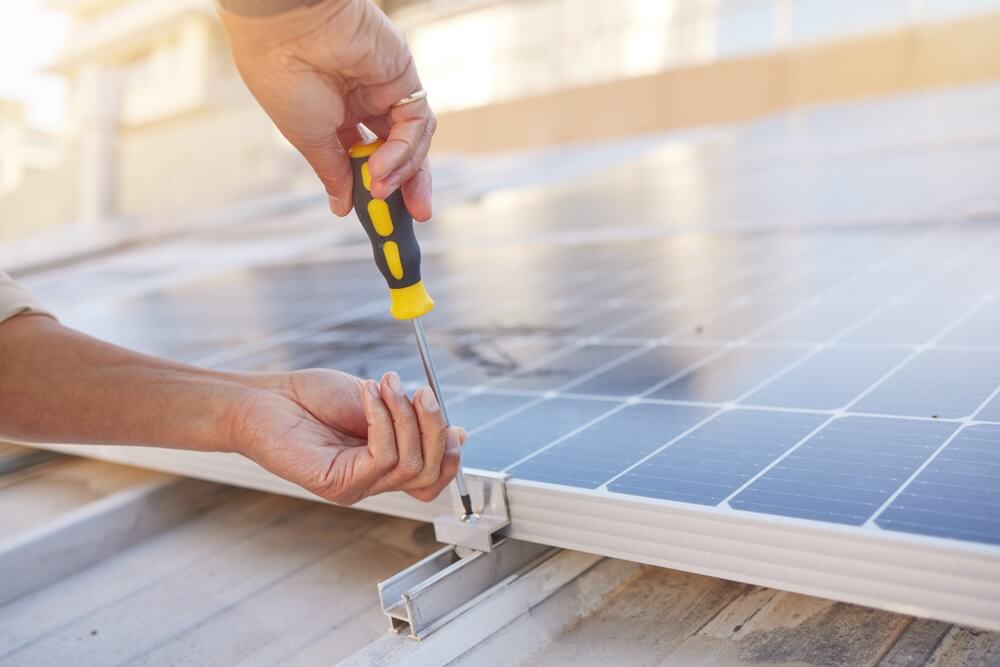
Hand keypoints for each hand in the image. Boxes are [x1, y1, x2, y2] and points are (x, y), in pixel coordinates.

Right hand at [218, 0, 435, 219]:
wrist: (283, 30)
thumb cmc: (282, 76)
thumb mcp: (308, 139)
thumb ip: (334, 172)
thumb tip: (341, 206)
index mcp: (336, 116)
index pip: (366, 159)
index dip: (375, 188)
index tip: (377, 216)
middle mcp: (364, 103)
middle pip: (400, 152)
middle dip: (408, 187)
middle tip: (413, 217)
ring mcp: (385, 89)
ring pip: (413, 140)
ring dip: (401, 172)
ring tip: (379, 189)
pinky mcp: (403, 75)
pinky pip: (416, 121)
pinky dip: (403, 149)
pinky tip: (383, 166)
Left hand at [225, 369, 462, 504]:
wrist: (262, 398)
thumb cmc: (311, 397)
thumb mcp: (376, 402)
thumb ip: (411, 419)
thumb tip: (457, 431)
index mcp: (384, 464)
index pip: (432, 478)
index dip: (450, 452)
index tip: (448, 417)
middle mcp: (372, 482)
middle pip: (429, 473)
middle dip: (434, 428)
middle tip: (421, 392)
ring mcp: (356, 487)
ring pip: (410, 465)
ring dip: (406, 417)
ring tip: (386, 384)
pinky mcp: (337, 485)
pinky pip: (382, 458)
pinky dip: (383, 420)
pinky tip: (368, 395)